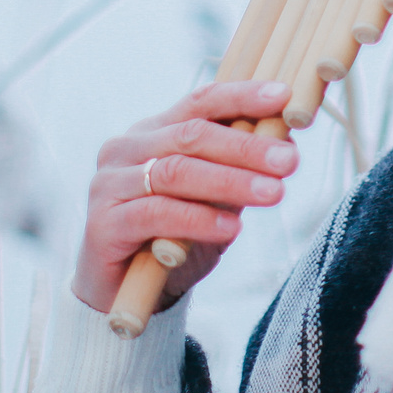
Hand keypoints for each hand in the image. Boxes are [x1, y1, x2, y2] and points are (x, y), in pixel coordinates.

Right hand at [71, 79, 298, 313]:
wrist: (124, 295)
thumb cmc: (172, 239)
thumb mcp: (213, 201)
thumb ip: (236, 171)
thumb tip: (284, 143)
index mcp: (152, 132)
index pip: (199, 103)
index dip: (240, 96)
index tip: (283, 96)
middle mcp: (125, 149)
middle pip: (191, 136)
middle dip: (246, 147)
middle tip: (289, 161)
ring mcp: (109, 185)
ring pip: (176, 172)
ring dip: (230, 181)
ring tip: (273, 193)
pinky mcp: (103, 224)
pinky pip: (156, 214)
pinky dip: (198, 219)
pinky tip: (230, 228)